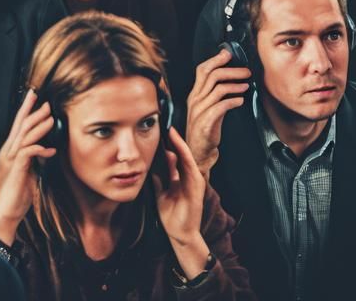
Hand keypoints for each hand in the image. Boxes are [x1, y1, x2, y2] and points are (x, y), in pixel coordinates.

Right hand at [0, 89, 56, 246]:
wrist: (4, 213)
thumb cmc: (14, 196)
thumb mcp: (27, 174)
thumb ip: (33, 161)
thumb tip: (45, 151)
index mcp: (10, 151)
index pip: (17, 125)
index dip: (25, 109)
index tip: (33, 97)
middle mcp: (8, 151)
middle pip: (20, 125)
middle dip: (32, 111)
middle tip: (45, 102)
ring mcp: (11, 159)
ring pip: (25, 135)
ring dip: (39, 126)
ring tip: (50, 119)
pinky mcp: (16, 168)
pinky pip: (28, 152)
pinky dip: (40, 148)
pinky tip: (50, 150)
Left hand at [152, 128, 210, 276]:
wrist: (179, 233)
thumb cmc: (171, 213)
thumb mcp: (161, 189)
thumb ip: (161, 174)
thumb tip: (159, 158)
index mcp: (181, 176)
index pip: (175, 154)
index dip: (168, 141)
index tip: (158, 126)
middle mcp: (189, 176)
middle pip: (181, 152)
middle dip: (173, 137)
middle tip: (164, 121)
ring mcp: (195, 181)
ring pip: (186, 156)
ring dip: (178, 142)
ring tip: (170, 129)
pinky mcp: (197, 187)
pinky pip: (190, 167)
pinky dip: (184, 155)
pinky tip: (177, 145)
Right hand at [185, 49, 250, 176]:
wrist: (196, 154)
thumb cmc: (205, 132)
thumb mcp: (207, 110)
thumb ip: (215, 96)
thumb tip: (231, 83)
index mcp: (194, 94)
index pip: (202, 70)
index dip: (215, 60)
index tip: (228, 54)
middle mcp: (195, 99)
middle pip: (210, 75)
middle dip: (229, 69)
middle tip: (245, 70)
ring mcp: (199, 110)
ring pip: (217, 89)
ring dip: (235, 85)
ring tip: (246, 85)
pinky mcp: (206, 122)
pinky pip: (221, 106)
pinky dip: (233, 101)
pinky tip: (241, 101)